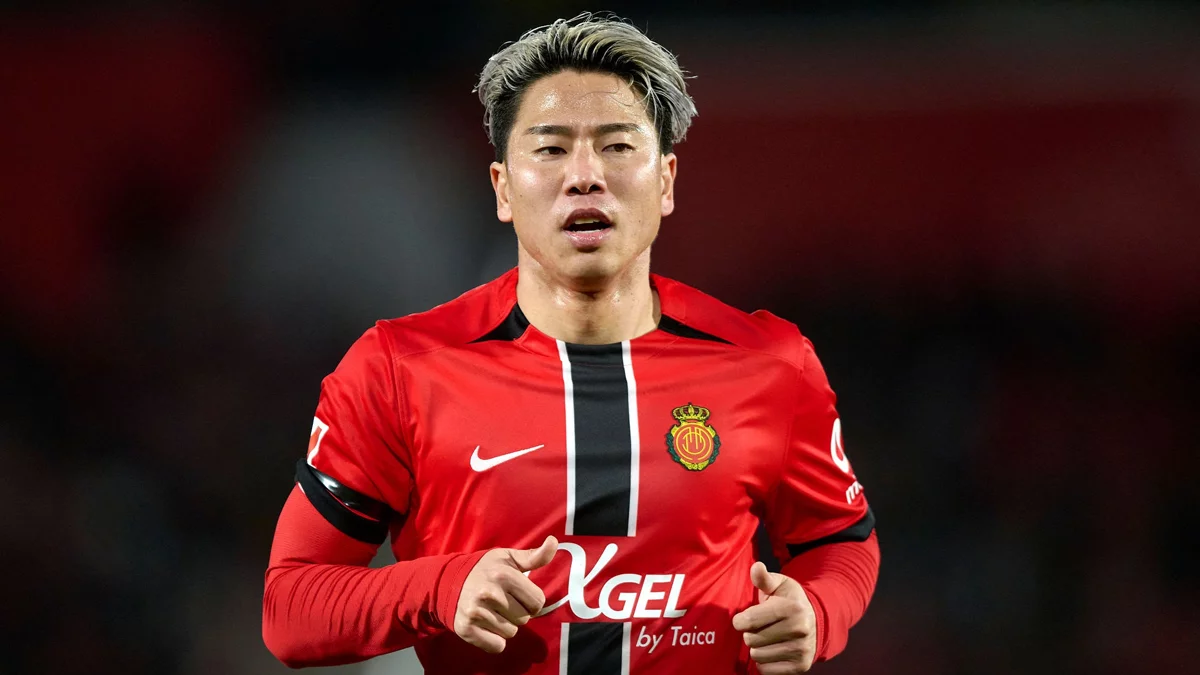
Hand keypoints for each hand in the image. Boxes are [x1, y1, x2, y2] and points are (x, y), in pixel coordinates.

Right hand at [454, 535, 557, 652]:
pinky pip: (497, 646)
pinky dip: (494, 639)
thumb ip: (534, 555)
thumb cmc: (484, 569)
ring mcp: (477, 612)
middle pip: (525, 618)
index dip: (531, 599)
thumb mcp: (508, 558)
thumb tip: (554, 542)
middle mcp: (490, 594)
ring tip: (493, 611)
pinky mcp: (467, 629)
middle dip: (518, 612)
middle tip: (503, 602)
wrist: (448, 582)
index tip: (519, 594)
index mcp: (504, 575)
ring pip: (511, 632)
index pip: (538, 602)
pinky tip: (486, 624)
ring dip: (506, 625)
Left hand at [732, 561, 816, 673]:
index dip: (740, 620)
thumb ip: (763, 578)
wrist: (816, 621)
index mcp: (791, 608)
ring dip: (757, 648)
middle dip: (750, 633)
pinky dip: (765, 662)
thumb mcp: (778, 585)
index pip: (749, 621)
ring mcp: (801, 650)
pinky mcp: (800, 666)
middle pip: (751, 640)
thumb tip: (756, 567)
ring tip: (767, 638)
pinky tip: (773, 650)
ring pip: (757, 656)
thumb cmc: (789, 601)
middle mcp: (799, 630)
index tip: (744, 618)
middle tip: (761, 627)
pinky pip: (765, 670)